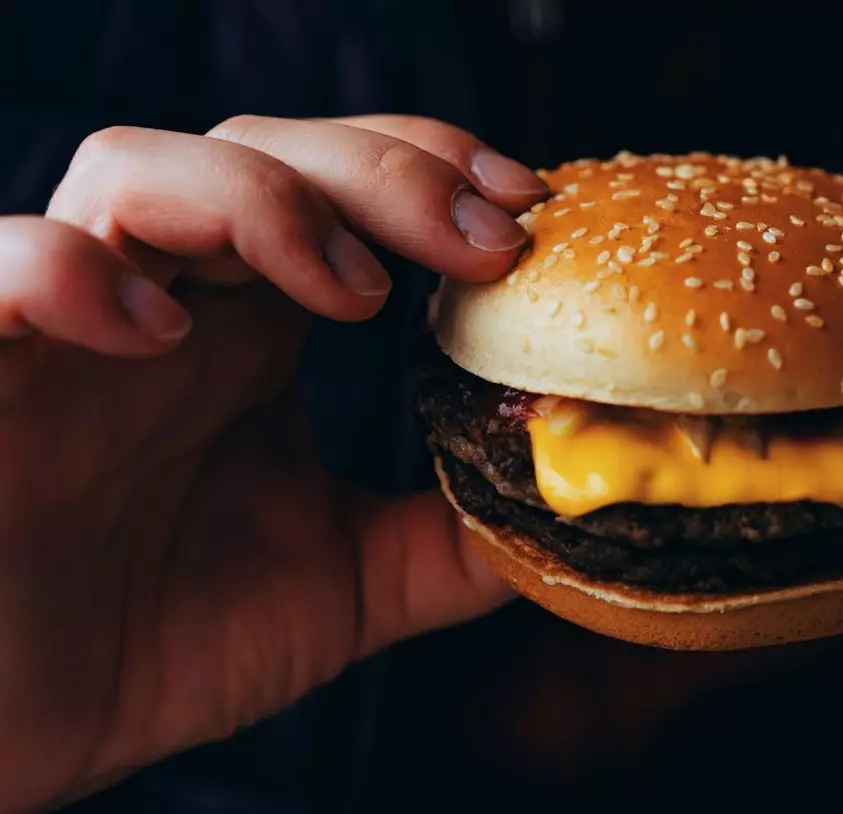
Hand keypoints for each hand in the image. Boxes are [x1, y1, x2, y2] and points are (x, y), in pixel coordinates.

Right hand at [0, 114, 547, 810]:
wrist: (22, 735)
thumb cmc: (161, 643)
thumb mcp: (346, 587)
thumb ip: (450, 538)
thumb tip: (569, 496)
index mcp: (250, 330)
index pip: (339, 186)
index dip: (433, 170)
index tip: (528, 209)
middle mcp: (164, 304)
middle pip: (260, 148)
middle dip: (382, 172)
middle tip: (480, 242)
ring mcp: (67, 331)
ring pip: (135, 169)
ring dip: (260, 200)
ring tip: (349, 292)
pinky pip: (0, 267)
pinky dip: (78, 272)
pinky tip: (159, 332)